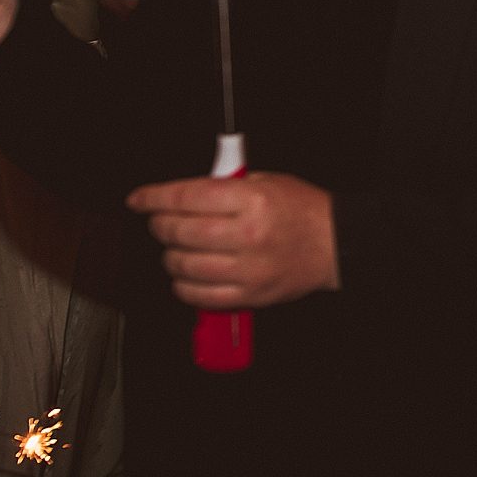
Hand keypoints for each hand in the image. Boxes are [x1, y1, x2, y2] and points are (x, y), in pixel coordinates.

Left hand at [128, 171, 339, 307]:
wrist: (338, 244)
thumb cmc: (305, 211)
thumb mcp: (269, 181)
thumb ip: (225, 186)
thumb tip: (182, 193)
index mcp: (252, 200)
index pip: (186, 196)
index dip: (154, 196)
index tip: (139, 199)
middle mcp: (247, 234)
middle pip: (178, 231)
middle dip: (159, 225)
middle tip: (160, 222)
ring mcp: (247, 268)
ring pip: (182, 265)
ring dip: (170, 256)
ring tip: (177, 248)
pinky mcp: (249, 294)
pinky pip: (198, 295)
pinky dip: (183, 285)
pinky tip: (188, 275)